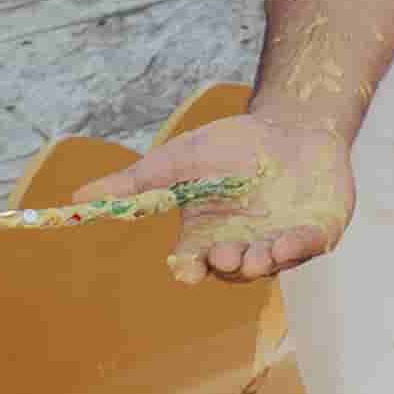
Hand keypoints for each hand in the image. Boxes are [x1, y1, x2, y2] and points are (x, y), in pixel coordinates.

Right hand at [97, 111, 353, 282]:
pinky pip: (308, 247)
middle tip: (225, 256)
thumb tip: (76, 198)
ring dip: (261, 264)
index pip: (194, 264)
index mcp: (209, 235)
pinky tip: (289, 242)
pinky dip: (299, 248)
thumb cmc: (232, 143)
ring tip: (255, 256)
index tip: (184, 267)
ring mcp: (281, 241)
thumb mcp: (180, 160)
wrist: (290, 123)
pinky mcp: (317, 231)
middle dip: (228, 266)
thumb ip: (137, 181)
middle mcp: (243, 245)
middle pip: (232, 269)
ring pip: (270, 265)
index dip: (189, 270)